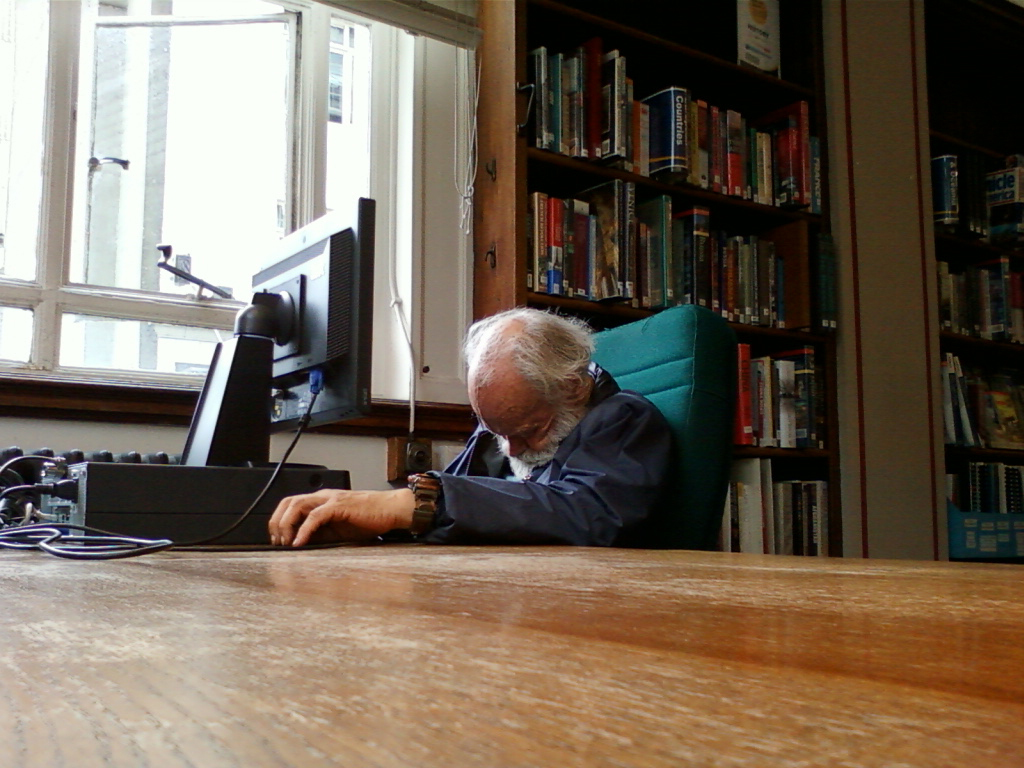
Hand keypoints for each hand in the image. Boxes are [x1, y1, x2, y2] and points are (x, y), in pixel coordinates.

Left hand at [268, 488, 414, 546]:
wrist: (392, 509)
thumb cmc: (370, 518)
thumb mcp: (340, 528)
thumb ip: (322, 532)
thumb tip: (303, 544)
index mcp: (322, 500)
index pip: (291, 504)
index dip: (279, 520)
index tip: (277, 539)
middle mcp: (323, 496)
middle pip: (289, 502)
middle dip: (277, 522)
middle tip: (277, 541)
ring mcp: (331, 499)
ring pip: (297, 506)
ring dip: (286, 525)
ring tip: (286, 542)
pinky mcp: (339, 506)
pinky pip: (315, 516)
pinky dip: (304, 530)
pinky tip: (300, 542)